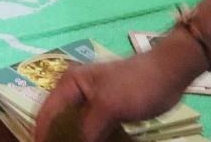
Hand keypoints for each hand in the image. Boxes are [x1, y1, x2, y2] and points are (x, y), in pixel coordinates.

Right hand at [32, 52, 189, 141]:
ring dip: (75, 139)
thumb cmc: (135, 84)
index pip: (47, 111)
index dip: (42, 133)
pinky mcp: (107, 110)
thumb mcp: (109, 106)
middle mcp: (76, 91)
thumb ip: (88, 128)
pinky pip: (92, 129)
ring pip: (76, 125)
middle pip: (59, 119)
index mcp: (70, 84)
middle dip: (59, 136)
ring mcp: (92, 101)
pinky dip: (91, 139)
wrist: (168, 74)